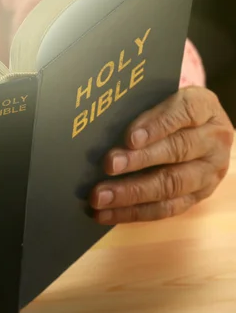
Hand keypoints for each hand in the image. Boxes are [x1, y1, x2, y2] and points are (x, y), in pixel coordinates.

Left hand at [90, 86, 233, 223]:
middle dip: (139, 160)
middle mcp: (213, 140)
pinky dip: (133, 212)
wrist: (196, 132)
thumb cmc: (166, 112)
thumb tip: (100, 128)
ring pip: (171, 184)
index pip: (184, 112)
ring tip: (100, 196)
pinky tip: (106, 213)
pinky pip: (166, 208)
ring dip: (132, 192)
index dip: (157, 126)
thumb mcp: (160, 99)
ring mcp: (208, 172)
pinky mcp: (197, 197)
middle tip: (108, 165)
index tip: (130, 138)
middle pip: (177, 150)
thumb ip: (139, 109)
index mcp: (204, 107)